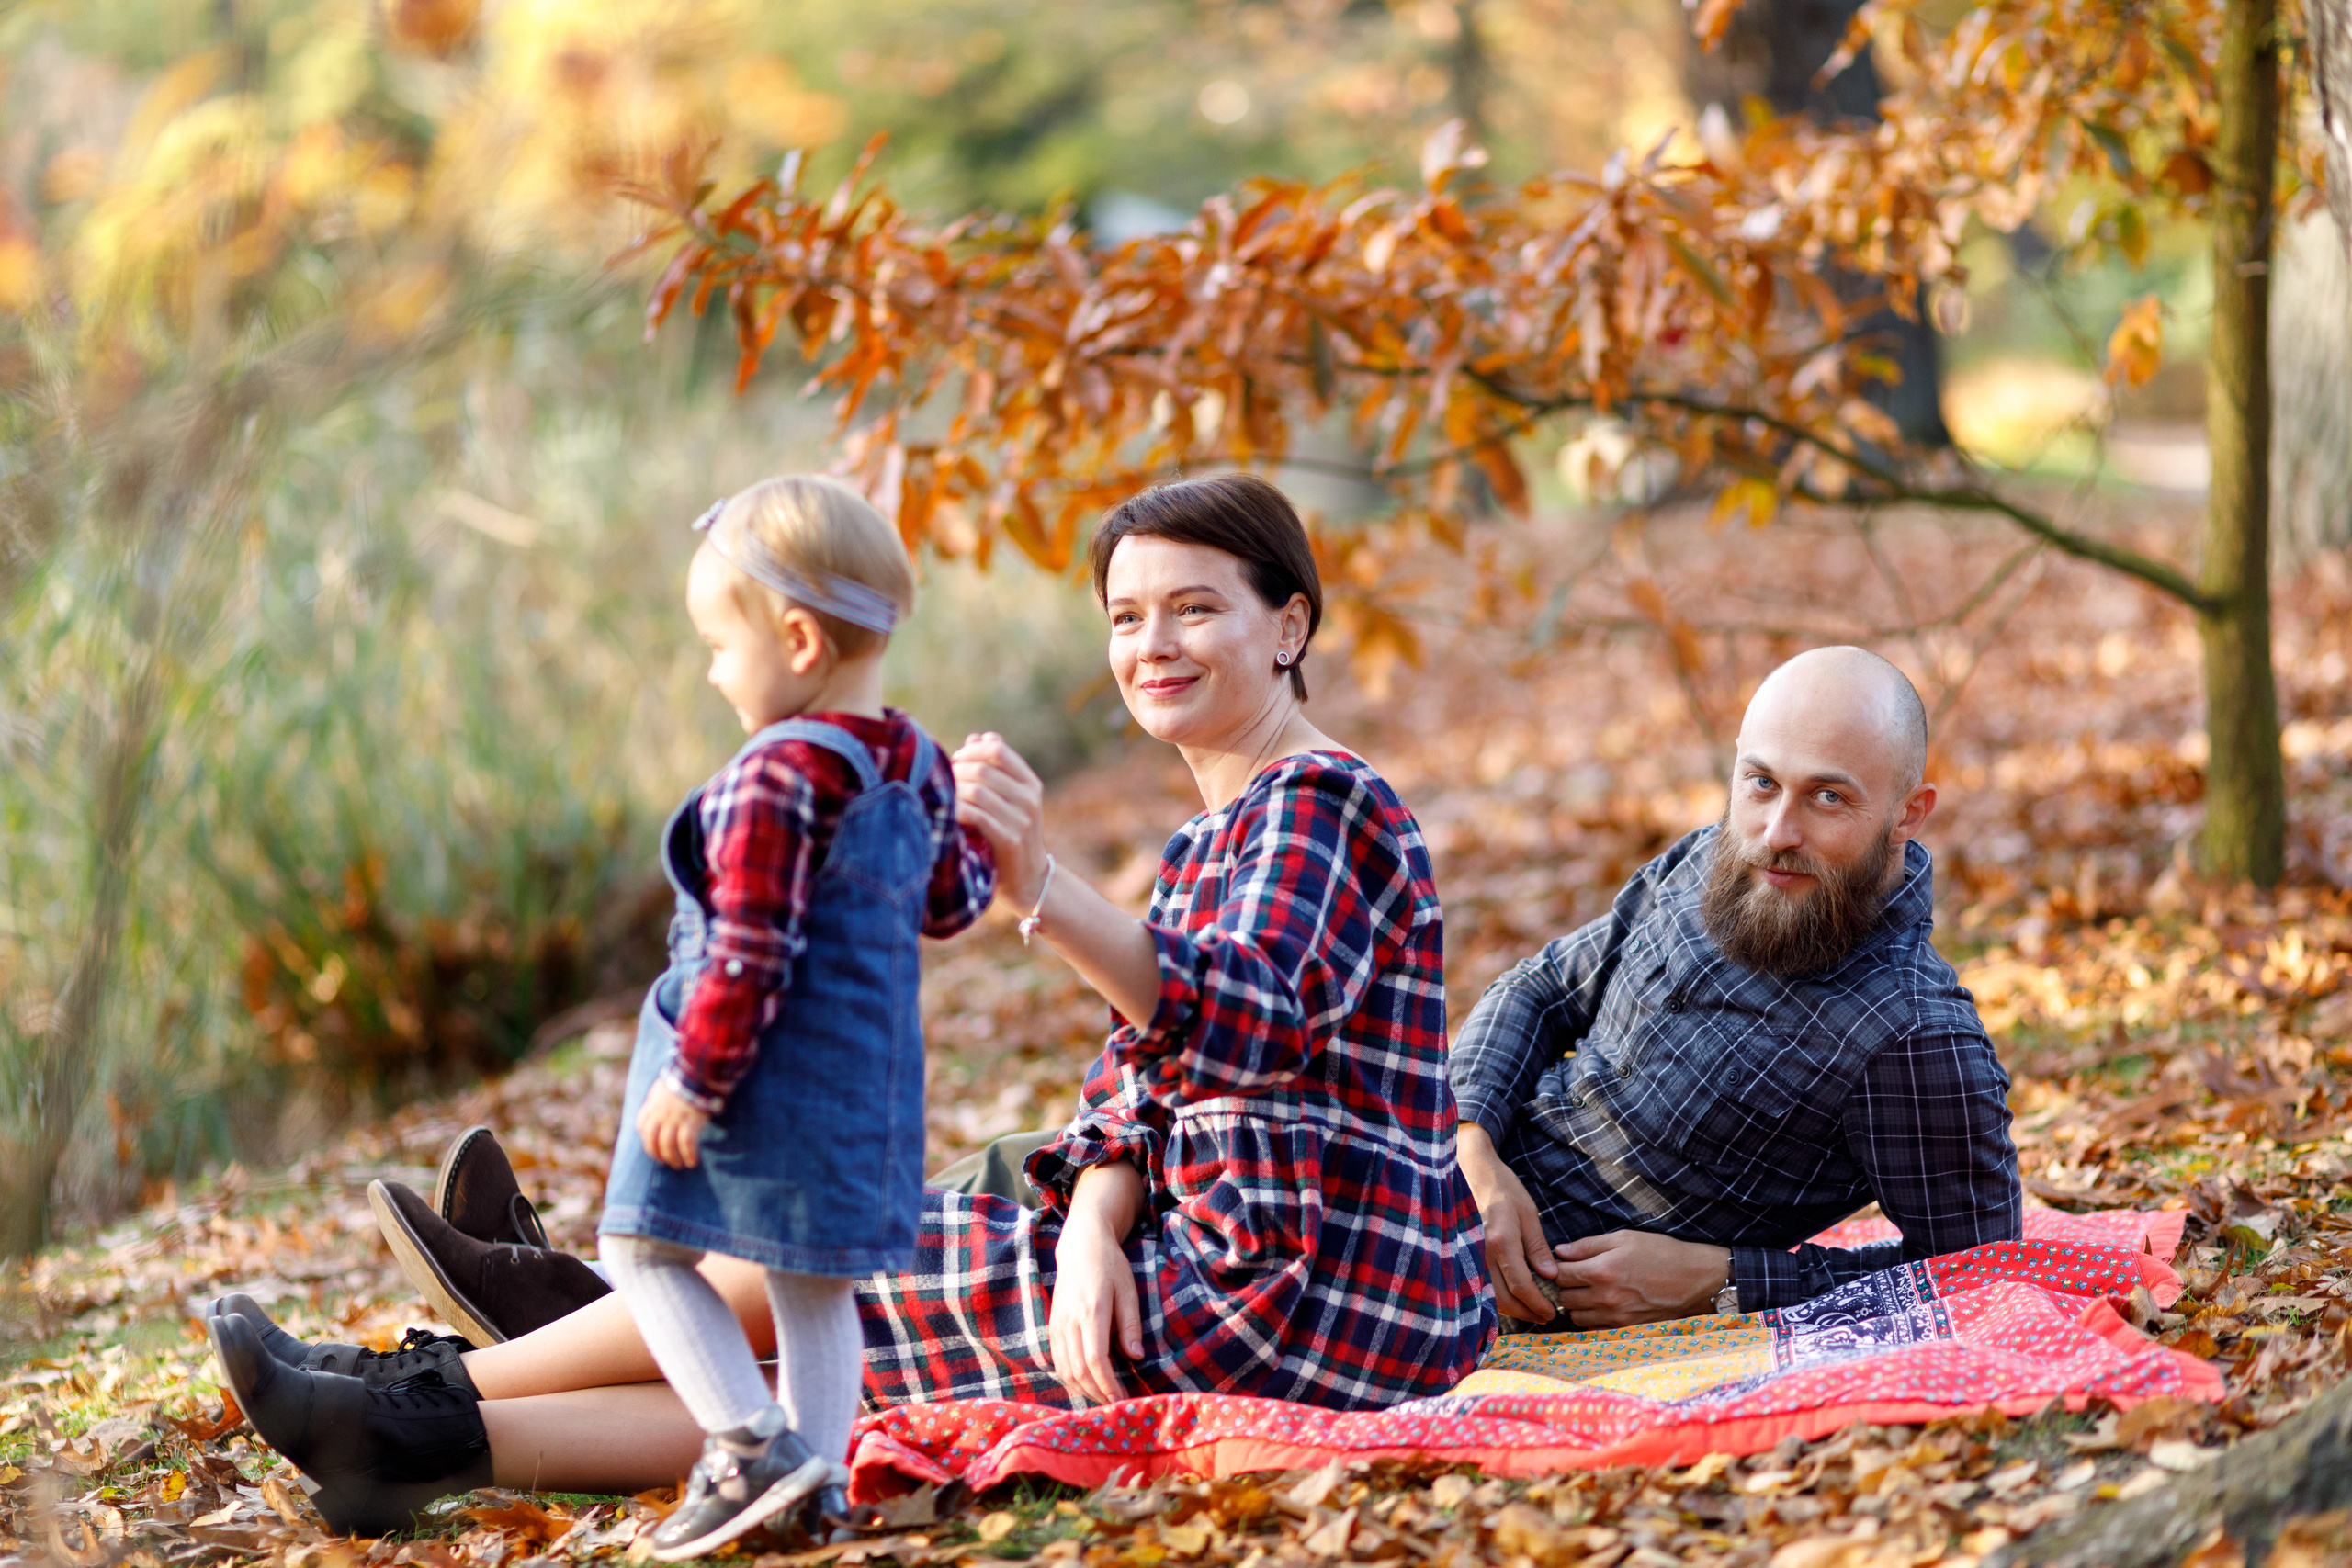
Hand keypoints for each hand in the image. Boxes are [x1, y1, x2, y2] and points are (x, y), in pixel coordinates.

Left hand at [637, 1081, 709, 1169]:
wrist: (698, 1071)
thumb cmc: (684, 1077)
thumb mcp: (665, 1085)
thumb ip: (660, 1096)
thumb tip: (661, 1100)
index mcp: (653, 1104)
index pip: (641, 1125)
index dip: (645, 1137)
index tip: (653, 1143)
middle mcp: (661, 1114)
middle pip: (651, 1140)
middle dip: (656, 1154)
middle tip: (664, 1161)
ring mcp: (675, 1119)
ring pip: (668, 1145)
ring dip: (672, 1158)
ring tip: (678, 1165)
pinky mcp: (690, 1122)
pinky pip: (687, 1144)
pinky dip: (689, 1155)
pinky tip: (693, 1162)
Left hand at [951, 733, 1048, 907]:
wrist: (1027, 879)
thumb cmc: (1009, 833)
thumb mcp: (1009, 799)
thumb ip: (994, 768)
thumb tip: (977, 737)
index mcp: (1030, 783)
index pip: (997, 749)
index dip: (970, 751)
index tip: (955, 762)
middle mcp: (1029, 798)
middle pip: (983, 769)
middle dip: (956, 772)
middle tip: (944, 783)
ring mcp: (1021, 819)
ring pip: (976, 791)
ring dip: (954, 792)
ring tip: (944, 800)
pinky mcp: (1009, 840)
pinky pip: (975, 815)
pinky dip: (956, 811)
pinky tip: (948, 815)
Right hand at [1047, 1162, 1146, 1404]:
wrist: (1080, 1247)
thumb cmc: (1110, 1266)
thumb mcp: (1129, 1290)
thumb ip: (1130, 1325)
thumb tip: (1136, 1358)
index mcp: (1092, 1311)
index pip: (1095, 1359)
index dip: (1107, 1384)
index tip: (1121, 1399)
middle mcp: (1070, 1320)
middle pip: (1078, 1370)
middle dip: (1097, 1392)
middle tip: (1115, 1405)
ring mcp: (1057, 1324)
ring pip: (1065, 1369)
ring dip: (1083, 1389)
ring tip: (1103, 1398)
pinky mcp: (1053, 1326)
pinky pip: (1058, 1360)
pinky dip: (1070, 1377)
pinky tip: (1086, 1383)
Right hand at [1456, 1122, 1559, 1322]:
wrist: (1470, 1172)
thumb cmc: (1502, 1188)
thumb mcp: (1528, 1213)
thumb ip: (1537, 1247)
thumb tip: (1550, 1276)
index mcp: (1501, 1242)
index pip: (1521, 1286)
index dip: (1537, 1304)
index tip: (1551, 1312)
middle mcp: (1480, 1253)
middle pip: (1503, 1299)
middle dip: (1526, 1313)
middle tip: (1544, 1317)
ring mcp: (1468, 1256)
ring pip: (1487, 1297)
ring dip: (1510, 1309)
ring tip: (1530, 1310)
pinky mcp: (1462, 1256)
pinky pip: (1477, 1287)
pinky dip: (1494, 1298)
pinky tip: (1509, 1299)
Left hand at [1550, 1231, 1730, 1328]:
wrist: (1696, 1280)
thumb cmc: (1661, 1253)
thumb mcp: (1624, 1239)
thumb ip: (1588, 1245)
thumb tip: (1560, 1252)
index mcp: (1601, 1271)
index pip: (1560, 1275)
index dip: (1556, 1268)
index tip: (1562, 1263)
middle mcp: (1604, 1298)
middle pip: (1564, 1297)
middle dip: (1565, 1286)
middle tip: (1576, 1276)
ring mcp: (1615, 1317)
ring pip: (1576, 1316)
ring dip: (1577, 1304)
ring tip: (1589, 1291)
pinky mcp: (1626, 1329)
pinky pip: (1595, 1329)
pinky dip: (1592, 1319)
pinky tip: (1602, 1306)